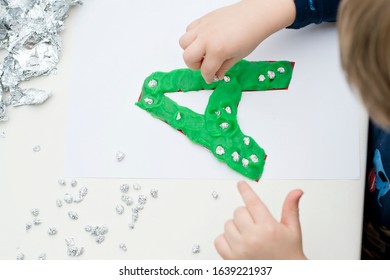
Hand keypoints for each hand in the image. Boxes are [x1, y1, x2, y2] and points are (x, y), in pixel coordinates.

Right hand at [179, 0, 295, 82]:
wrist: (255, 16)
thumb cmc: (250, 34)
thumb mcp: (238, 56)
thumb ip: (224, 67)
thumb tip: (216, 75)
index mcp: (218, 50)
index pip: (206, 70)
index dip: (208, 77)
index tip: (210, 78)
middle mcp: (207, 39)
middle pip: (188, 58)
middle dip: (194, 66)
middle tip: (204, 65)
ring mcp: (203, 28)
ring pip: (183, 43)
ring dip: (190, 50)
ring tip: (202, 52)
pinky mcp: (203, 20)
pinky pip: (189, 30)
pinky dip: (192, 37)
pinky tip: (203, 40)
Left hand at [215, 181, 306, 258]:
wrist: (285, 275)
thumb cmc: (288, 254)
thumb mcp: (292, 230)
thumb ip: (291, 208)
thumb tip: (296, 191)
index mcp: (268, 228)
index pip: (253, 202)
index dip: (246, 190)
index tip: (241, 184)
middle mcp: (253, 237)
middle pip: (238, 211)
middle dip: (246, 215)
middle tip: (256, 225)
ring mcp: (240, 248)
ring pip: (227, 224)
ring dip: (236, 227)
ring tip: (248, 236)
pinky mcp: (231, 258)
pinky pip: (219, 240)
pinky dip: (225, 240)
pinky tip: (237, 243)